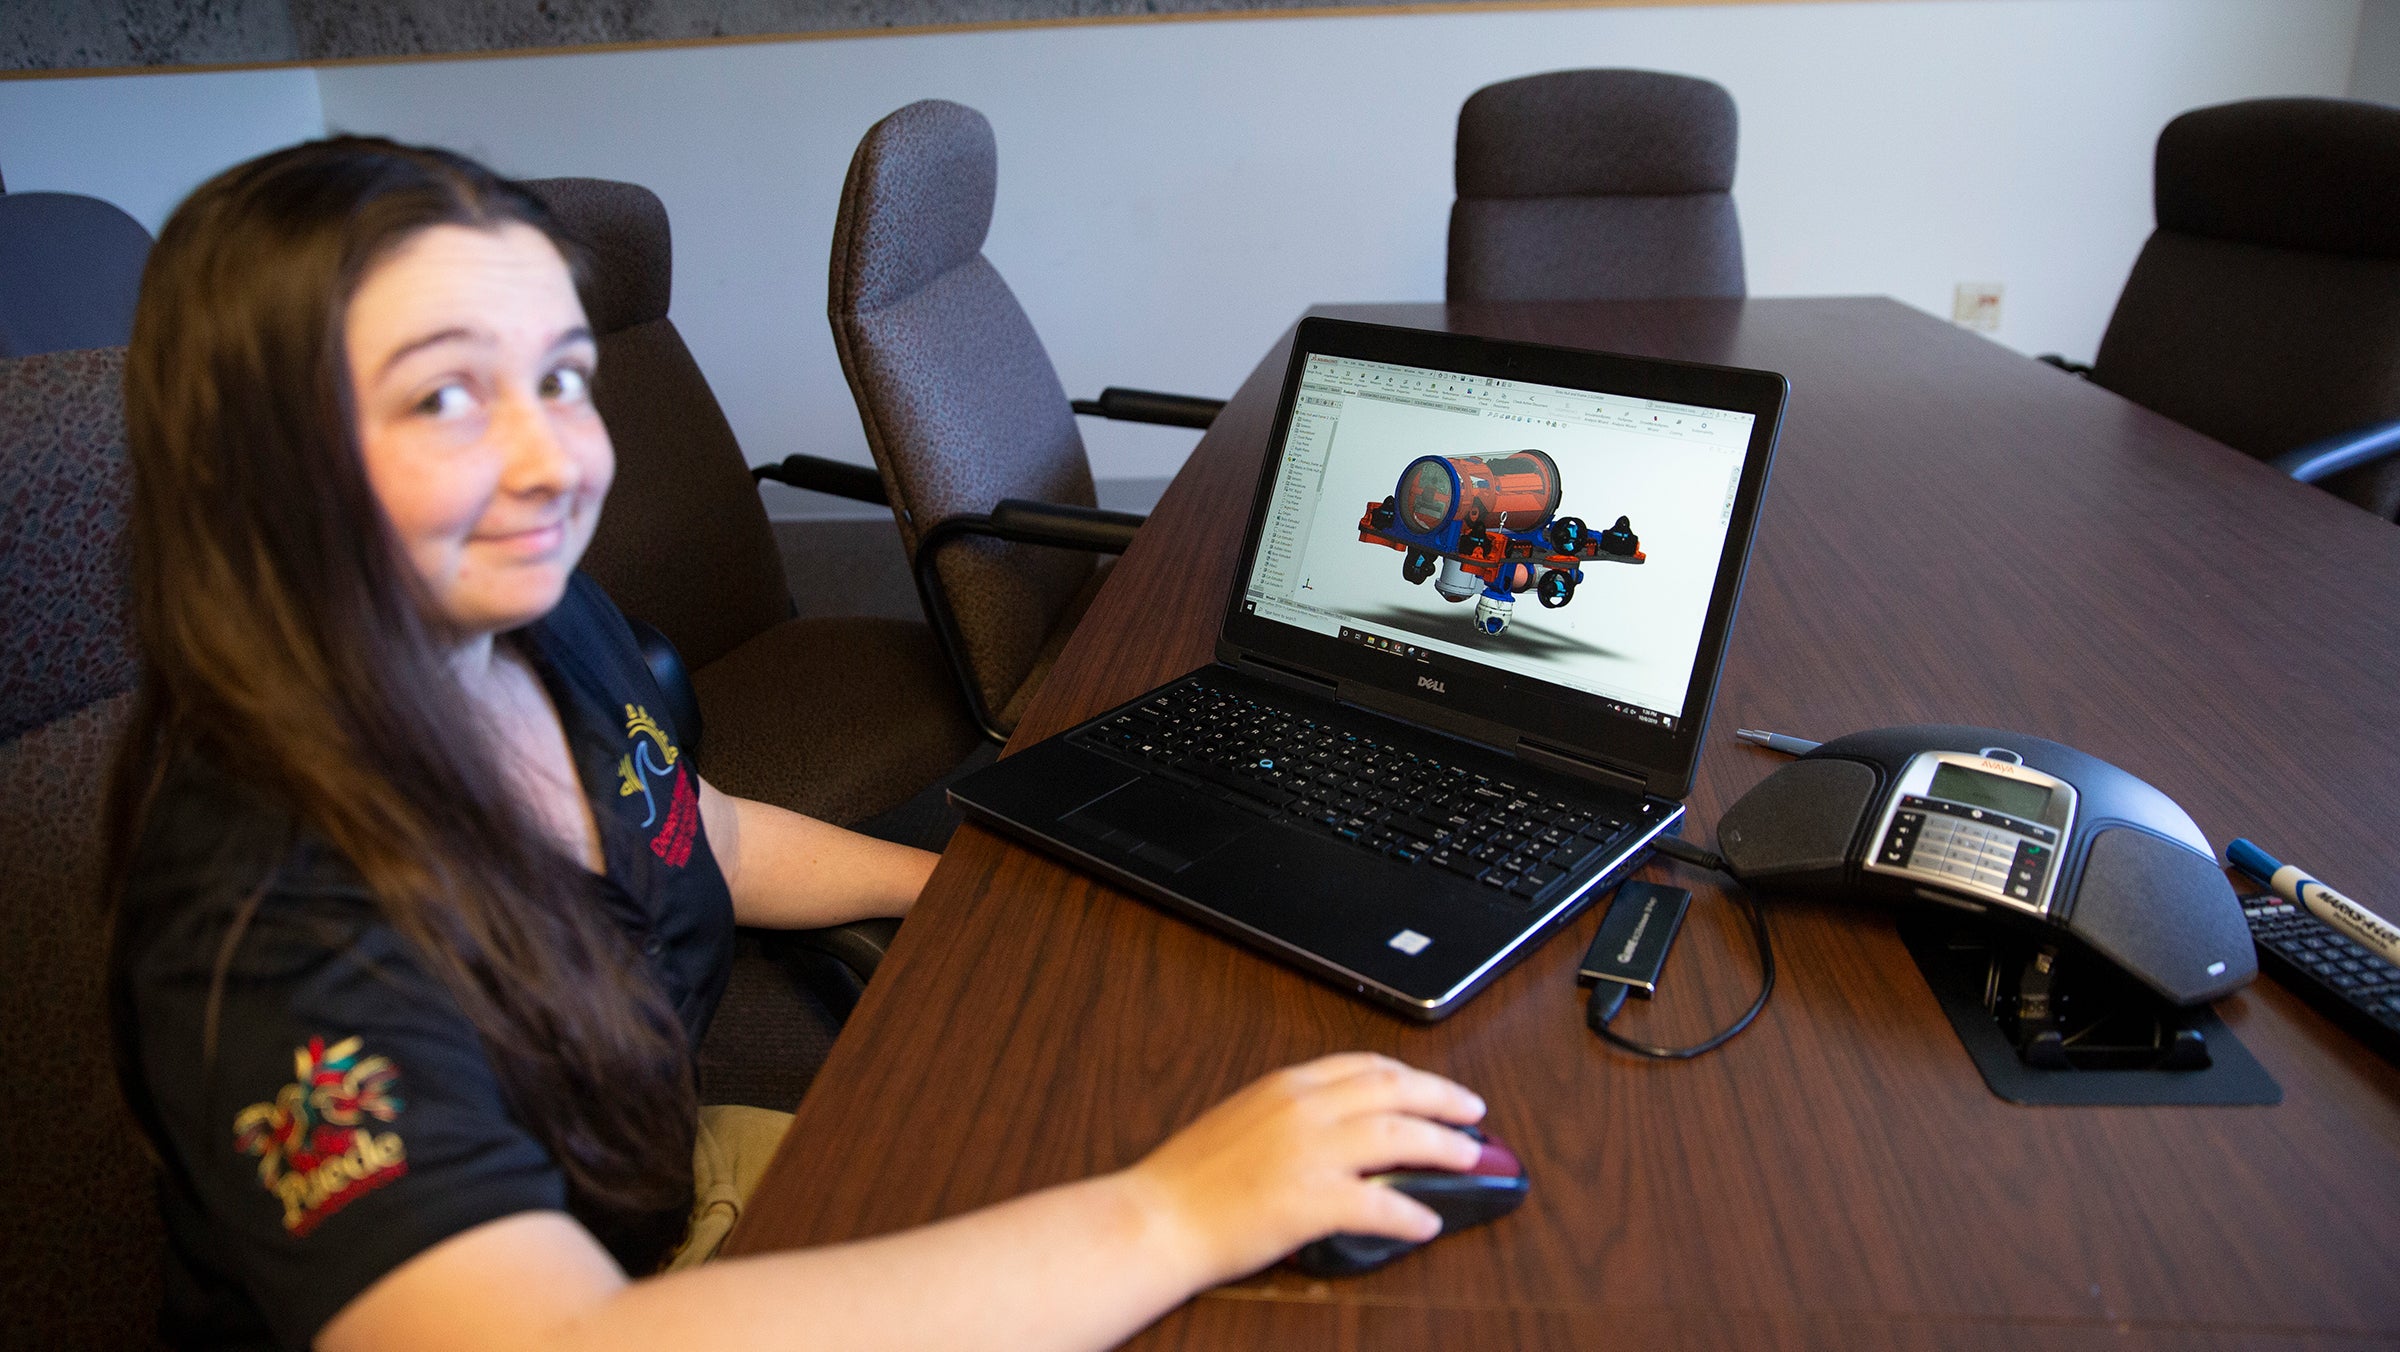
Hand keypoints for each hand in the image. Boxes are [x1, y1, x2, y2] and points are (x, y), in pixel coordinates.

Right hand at [1119, 1053, 1487, 1286]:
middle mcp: (1304, 1109)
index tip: (1430, 1085)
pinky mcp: (1311, 1201)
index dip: (1409, 1074)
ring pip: (1398, 1136)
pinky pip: (1379, 1205)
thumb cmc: (1187, 1178)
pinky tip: (1428, 1223)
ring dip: (1442, 1146)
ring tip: (1468, 1158)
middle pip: (1394, 1090)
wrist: (1155, 1217)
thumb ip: (1288, 1114)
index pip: (1364, 1065)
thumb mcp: (1241, 1120)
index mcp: (1286, 1086)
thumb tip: (1332, 1126)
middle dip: (1442, 1098)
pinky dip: (1411, 1214)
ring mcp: (1310, 1153)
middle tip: (1473, 1112)